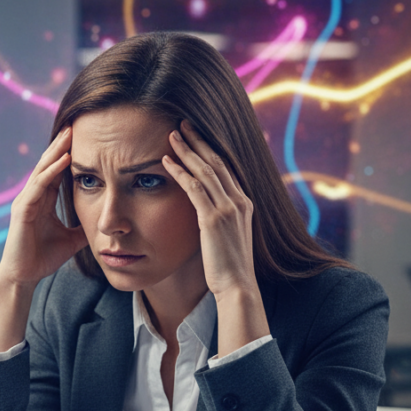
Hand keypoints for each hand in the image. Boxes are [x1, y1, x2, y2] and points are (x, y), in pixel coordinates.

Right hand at [0, 126, 87, 288]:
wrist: (23, 277)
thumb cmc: (42, 258)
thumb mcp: (72, 239)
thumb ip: (84, 227)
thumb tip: (104, 223)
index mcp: (42, 201)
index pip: (56, 171)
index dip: (68, 154)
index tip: (83, 138)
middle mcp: (32, 196)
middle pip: (48, 164)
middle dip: (61, 145)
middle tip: (76, 124)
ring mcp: (25, 201)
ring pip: (42, 170)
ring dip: (57, 151)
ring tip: (70, 135)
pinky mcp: (22, 210)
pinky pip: (38, 186)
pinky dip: (51, 172)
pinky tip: (64, 160)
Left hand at [161, 121, 256, 300]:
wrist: (237, 286)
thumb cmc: (228, 266)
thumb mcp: (228, 236)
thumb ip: (220, 218)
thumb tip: (205, 211)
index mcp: (244, 203)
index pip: (226, 168)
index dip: (210, 149)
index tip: (196, 135)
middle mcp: (239, 201)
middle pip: (217, 162)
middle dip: (199, 141)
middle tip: (183, 124)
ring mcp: (228, 209)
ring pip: (206, 170)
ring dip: (187, 151)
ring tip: (172, 135)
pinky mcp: (213, 219)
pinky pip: (195, 189)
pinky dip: (180, 172)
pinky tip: (166, 162)